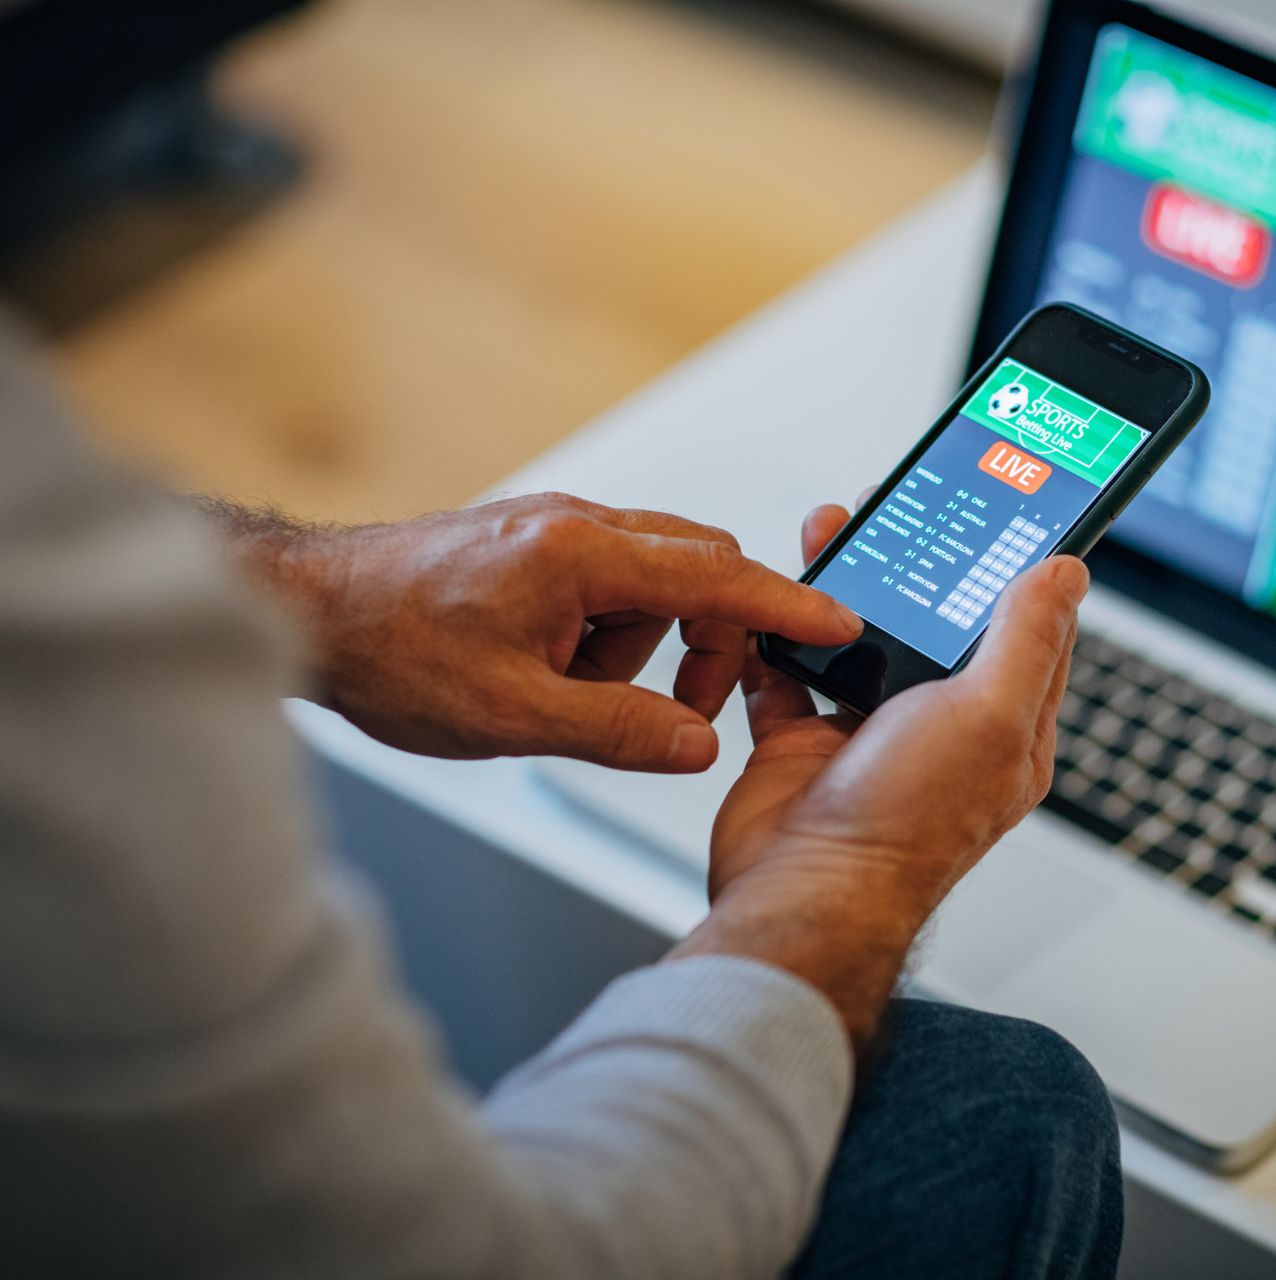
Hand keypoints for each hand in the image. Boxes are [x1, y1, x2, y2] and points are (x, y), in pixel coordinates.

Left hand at [222, 492, 861, 770]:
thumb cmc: (389, 650)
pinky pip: (607, 584)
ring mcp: (553, 529)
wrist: (304, 610)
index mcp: (580, 554)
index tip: (838, 623)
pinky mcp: (533, 544)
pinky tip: (550, 675)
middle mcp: (575, 525)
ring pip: (652, 580)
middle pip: (697, 567)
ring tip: (573, 697)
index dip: (786, 604)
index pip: (717, 573)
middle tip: (681, 710)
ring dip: (644, 645)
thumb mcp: (510, 716)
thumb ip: (618, 730)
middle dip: (710, 638)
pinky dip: (607, 634)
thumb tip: (697, 744)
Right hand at [671, 498, 1086, 1046]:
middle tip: (897, 509)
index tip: (1001, 512)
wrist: (802, 890)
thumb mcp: (991, 715)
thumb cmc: (905, 824)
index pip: (1027, 632)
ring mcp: (868, 735)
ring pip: (859, 638)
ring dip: (843, 587)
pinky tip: (775, 599)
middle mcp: (940, 732)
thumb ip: (1027, 639)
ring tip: (832, 532)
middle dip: (914, 564)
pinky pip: (789, 672)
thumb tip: (1066, 573)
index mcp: (1006, 731)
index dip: (1015, 570)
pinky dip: (778, 635)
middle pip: (933, 625)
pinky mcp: (803, 743)